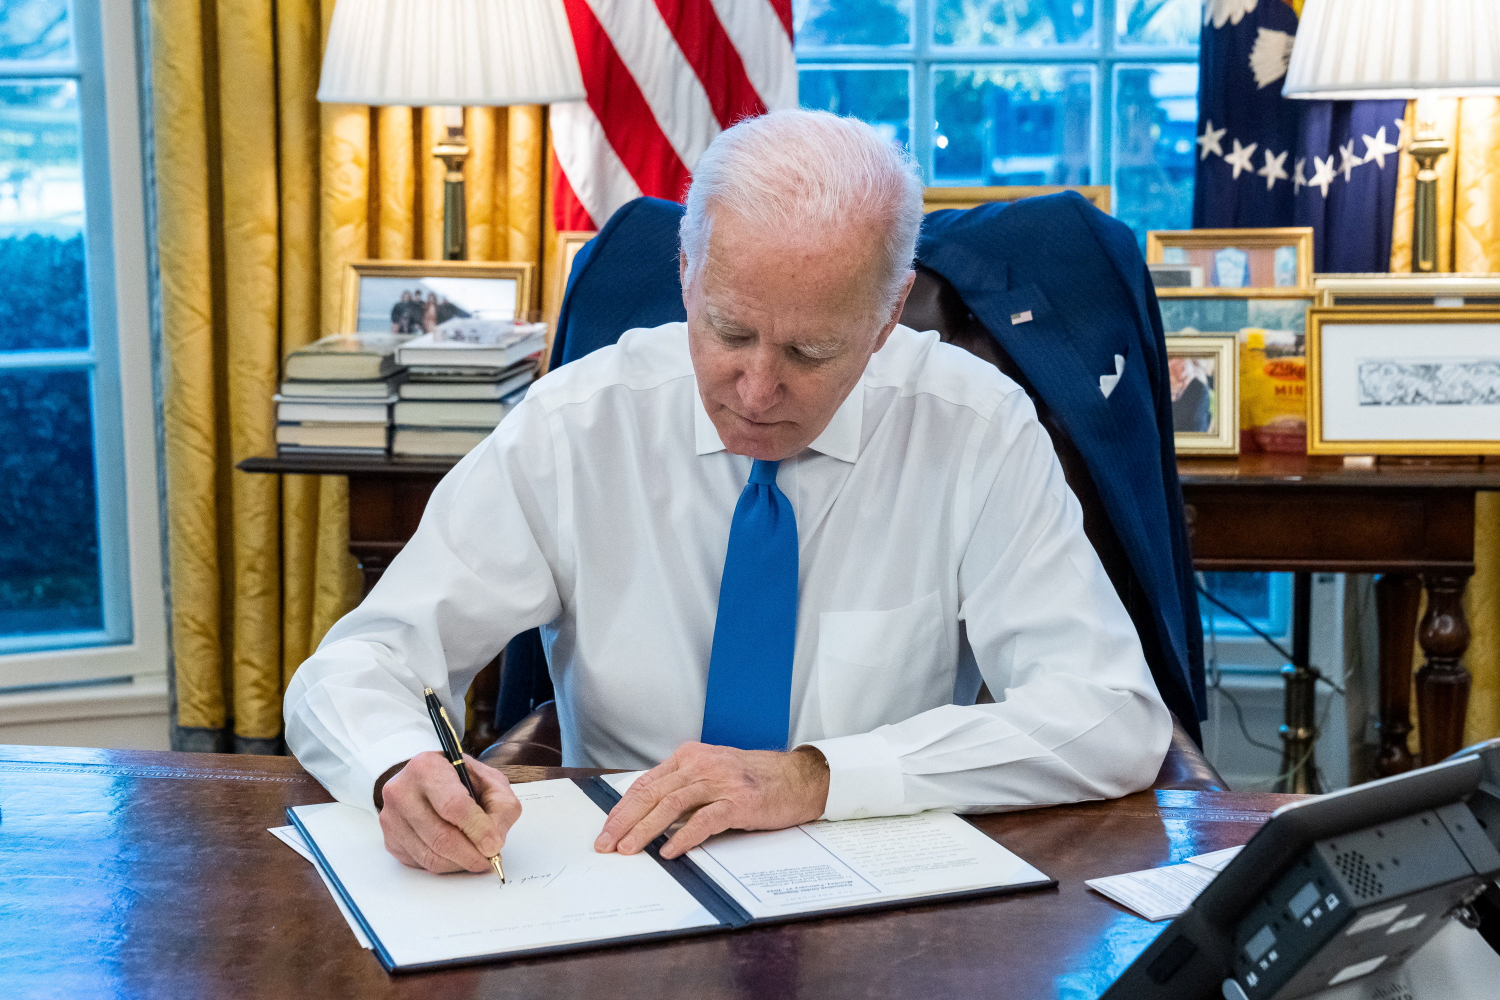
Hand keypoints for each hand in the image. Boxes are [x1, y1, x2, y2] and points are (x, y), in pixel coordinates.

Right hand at [377, 751, 521, 872]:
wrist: (422, 779)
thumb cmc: (457, 778)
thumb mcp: (488, 779)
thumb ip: (500, 805)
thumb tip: (494, 841)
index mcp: (427, 768)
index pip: (454, 806)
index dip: (477, 830)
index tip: (494, 845)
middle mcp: (402, 791)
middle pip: (441, 837)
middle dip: (471, 854)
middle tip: (488, 860)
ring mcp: (392, 817)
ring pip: (430, 856)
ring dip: (459, 863)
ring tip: (476, 858)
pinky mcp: (390, 839)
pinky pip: (420, 863)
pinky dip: (444, 865)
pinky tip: (456, 855)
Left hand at [594, 743, 829, 858]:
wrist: (797, 777)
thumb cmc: (754, 779)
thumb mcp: (712, 773)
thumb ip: (682, 786)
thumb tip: (646, 814)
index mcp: (690, 756)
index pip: (646, 783)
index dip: (622, 808)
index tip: (606, 829)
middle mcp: (701, 764)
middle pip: (652, 793)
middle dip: (624, 821)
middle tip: (606, 843)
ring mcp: (720, 782)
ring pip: (672, 805)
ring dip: (646, 830)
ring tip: (629, 849)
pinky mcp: (739, 801)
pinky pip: (705, 820)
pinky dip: (684, 836)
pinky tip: (670, 850)